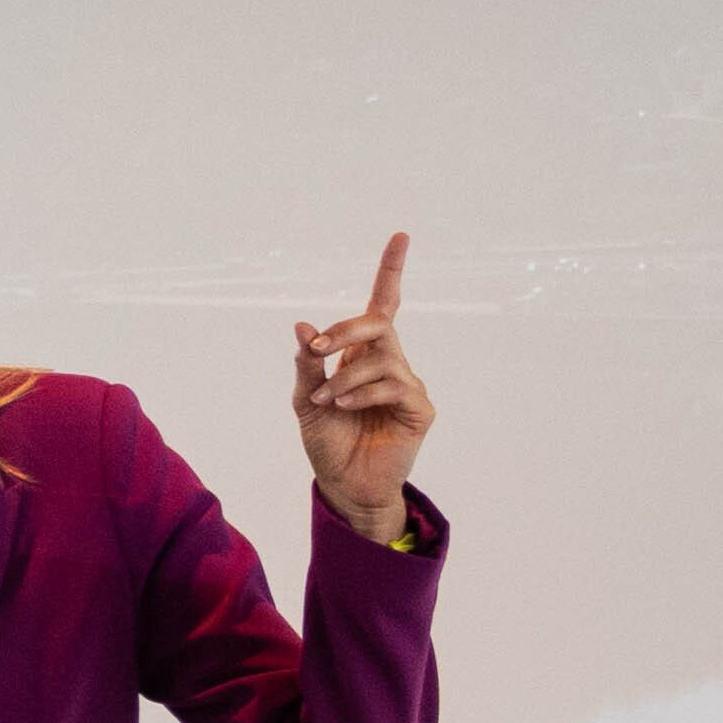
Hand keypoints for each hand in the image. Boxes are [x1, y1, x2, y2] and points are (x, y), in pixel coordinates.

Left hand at [292, 234, 432, 541]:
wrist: (344, 486)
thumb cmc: (327, 441)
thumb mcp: (305, 400)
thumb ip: (307, 364)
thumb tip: (302, 325)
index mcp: (364, 353)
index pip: (383, 303)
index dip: (391, 270)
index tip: (401, 236)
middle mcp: (390, 362)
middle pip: (379, 322)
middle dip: (346, 329)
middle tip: (317, 350)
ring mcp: (407, 385)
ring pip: (382, 357)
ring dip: (346, 375)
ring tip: (328, 401)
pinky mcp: (419, 410)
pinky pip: (394, 385)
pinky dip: (364, 392)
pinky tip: (346, 407)